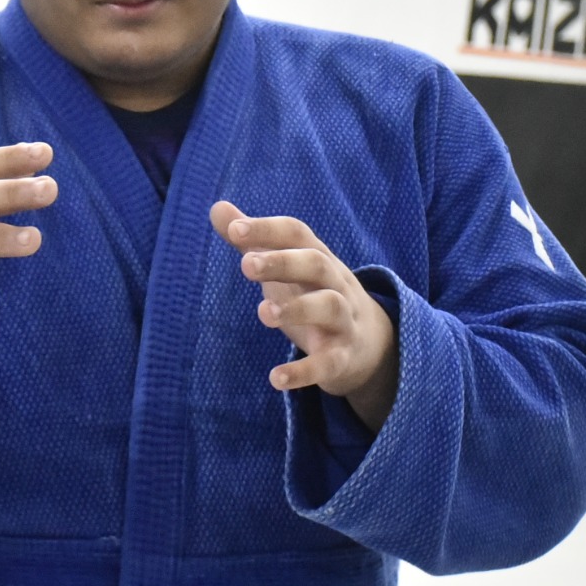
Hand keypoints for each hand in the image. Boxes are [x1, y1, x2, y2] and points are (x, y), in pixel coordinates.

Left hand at [210, 201, 398, 431]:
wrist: (369, 343)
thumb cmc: (313, 294)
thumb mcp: (286, 267)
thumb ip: (253, 240)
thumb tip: (217, 207)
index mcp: (318, 257)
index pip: (297, 233)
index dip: (268, 229)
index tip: (234, 228)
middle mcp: (335, 283)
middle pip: (316, 264)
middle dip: (283, 262)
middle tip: (246, 264)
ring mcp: (343, 321)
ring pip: (329, 308)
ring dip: (297, 309)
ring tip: (262, 313)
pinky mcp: (342, 357)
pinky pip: (327, 363)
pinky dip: (303, 371)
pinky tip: (275, 378)